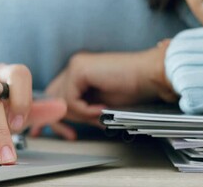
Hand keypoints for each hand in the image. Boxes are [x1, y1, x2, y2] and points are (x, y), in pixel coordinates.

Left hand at [44, 42, 176, 139]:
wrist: (149, 76)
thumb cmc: (133, 89)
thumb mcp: (99, 104)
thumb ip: (81, 108)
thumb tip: (64, 120)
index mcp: (79, 73)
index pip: (55, 94)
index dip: (55, 115)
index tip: (58, 133)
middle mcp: (75, 67)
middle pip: (53, 98)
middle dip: (61, 119)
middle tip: (71, 134)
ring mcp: (76, 66)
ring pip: (61, 100)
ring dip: (81, 115)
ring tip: (100, 115)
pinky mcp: (80, 69)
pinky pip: (71, 99)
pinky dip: (85, 110)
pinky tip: (101, 109)